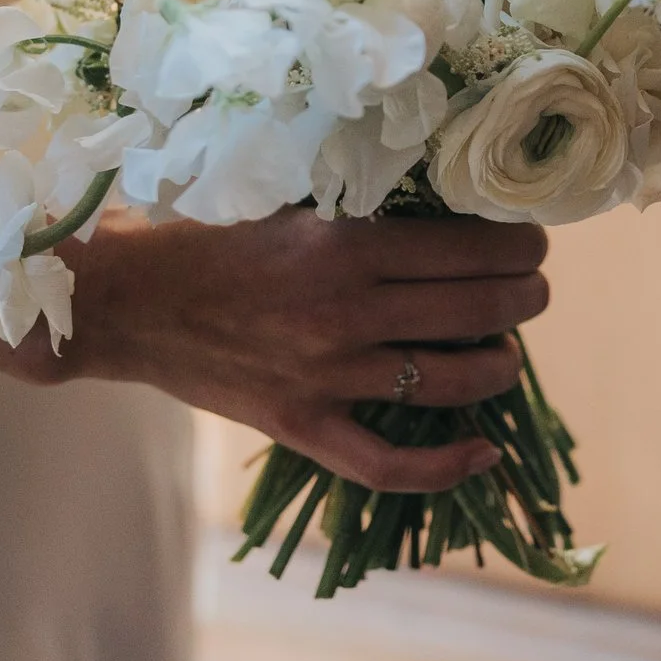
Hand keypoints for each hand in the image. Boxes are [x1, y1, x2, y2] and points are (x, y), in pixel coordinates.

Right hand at [45, 210, 549, 492]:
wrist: (125, 301)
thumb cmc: (203, 233)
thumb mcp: (283, 194)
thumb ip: (355, 202)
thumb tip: (436, 194)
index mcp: (343, 244)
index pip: (466, 247)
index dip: (516, 244)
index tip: (531, 239)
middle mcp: (345, 312)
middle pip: (475, 309)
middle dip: (525, 295)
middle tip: (535, 286)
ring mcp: (326, 376)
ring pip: (450, 380)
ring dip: (502, 364)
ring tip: (511, 350)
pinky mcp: (301, 425)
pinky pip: (388, 464)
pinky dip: (446, 466)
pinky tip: (485, 451)